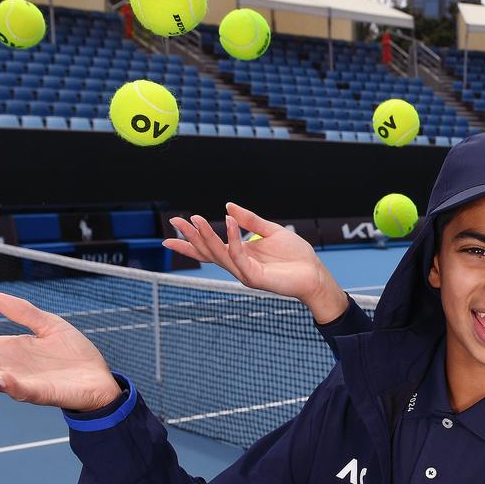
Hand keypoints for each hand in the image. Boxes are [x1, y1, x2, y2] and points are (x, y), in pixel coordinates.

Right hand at [0, 292, 120, 411]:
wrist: (100, 378)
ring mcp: (22, 381)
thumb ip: (22, 312)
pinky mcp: (40, 392)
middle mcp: (7, 367)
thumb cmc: (74, 354)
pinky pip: (21, 390)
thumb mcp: (48, 325)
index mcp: (7, 350)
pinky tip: (1, 376)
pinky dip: (10, 385)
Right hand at [163, 202, 347, 322]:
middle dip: (191, 237)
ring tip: (195, 220)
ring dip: (206, 237)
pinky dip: (232, 239)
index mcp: (241, 255)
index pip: (210, 249)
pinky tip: (228, 222)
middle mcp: (239, 265)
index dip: (190, 243)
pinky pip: (238, 256)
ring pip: (219, 254)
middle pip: (209, 251)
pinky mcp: (255, 277)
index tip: (170, 235)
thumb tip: (228, 206)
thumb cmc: (296, 255)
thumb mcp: (271, 231)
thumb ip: (250, 220)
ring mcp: (245, 273)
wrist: (314, 273)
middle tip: (175, 221)